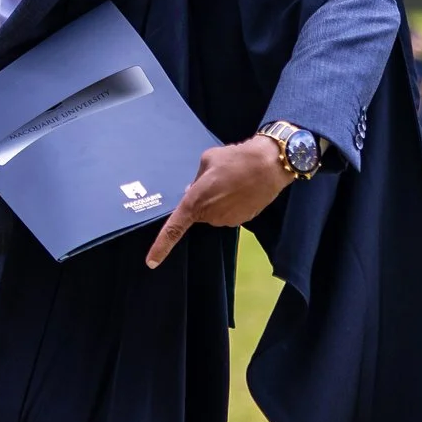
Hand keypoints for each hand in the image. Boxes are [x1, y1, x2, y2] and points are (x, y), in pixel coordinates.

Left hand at [145, 135, 295, 267]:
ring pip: (214, 212)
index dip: (161, 246)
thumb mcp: (207, 160)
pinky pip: (229, 213)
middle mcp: (210, 216)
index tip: (151, 262)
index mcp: (195, 202)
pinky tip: (242, 188)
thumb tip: (192, 190)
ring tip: (233, 180)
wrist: (270, 165)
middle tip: (216, 179)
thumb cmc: (235, 159)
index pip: (174, 229)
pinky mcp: (242, 221)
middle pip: (198, 212)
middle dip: (203, 199)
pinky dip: (233, 203)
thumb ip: (196, 179)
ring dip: (219, 200)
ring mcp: (227, 221)